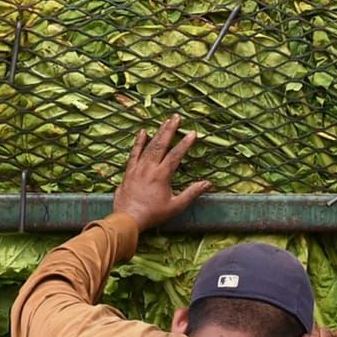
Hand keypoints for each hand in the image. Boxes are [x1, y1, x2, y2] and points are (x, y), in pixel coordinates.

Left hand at [113, 116, 211, 231]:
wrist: (128, 219)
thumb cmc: (153, 214)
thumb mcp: (176, 206)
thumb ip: (191, 193)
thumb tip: (208, 184)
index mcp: (162, 176)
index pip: (176, 155)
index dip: (185, 144)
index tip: (193, 133)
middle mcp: (149, 168)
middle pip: (161, 145)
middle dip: (170, 130)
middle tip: (177, 117)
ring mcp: (138, 168)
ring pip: (149, 146)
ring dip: (158, 133)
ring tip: (165, 121)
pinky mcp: (129, 171)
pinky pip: (134, 153)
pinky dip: (138, 142)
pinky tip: (143, 132)